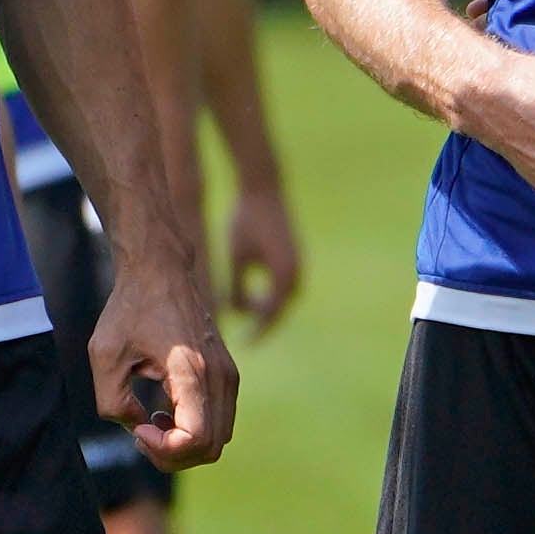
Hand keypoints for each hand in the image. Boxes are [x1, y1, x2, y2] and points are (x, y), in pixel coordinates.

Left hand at [94, 251, 238, 471]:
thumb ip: (113, 403)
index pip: (196, 439)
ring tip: (150, 423)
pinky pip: (220, 421)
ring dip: (183, 444)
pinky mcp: (227, 374)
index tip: (137, 430)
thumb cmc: (130, 308)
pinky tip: (163, 412)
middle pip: (211, 447)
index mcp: (192, 371)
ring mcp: (229, 375)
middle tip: (140, 433)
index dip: (163, 450)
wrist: (161, 270)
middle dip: (172, 454)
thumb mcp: (104, 356)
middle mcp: (220, 376)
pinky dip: (194, 429)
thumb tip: (137, 427)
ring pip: (219, 438)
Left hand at [222, 180, 302, 337]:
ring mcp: (298, 264)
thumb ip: (236, 286)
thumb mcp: (236, 256)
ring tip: (247, 313)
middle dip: (263, 322)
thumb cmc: (246, 220)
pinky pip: (285, 285)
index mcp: (283, 275)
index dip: (257, 331)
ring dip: (268, 307)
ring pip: (285, 298)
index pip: (270, 314)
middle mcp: (296, 272)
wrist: (264, 189)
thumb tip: (236, 312)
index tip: (244, 344)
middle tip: (245, 336)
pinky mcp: (295, 256)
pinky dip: (272, 294)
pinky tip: (254, 295)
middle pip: (280, 309)